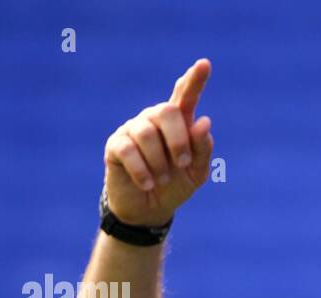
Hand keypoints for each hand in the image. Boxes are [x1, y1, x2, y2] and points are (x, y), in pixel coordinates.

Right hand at [103, 58, 214, 226]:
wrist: (149, 210)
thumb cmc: (175, 185)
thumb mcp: (197, 172)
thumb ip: (202, 149)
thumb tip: (203, 122)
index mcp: (177, 123)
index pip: (185, 96)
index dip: (195, 80)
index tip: (205, 64)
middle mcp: (154, 120)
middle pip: (166, 111)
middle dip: (179, 139)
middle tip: (183, 163)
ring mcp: (133, 130)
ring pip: (146, 132)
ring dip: (160, 161)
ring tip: (163, 179)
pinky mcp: (116, 145)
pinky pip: (128, 150)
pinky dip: (142, 171)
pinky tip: (148, 184)